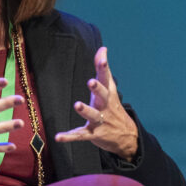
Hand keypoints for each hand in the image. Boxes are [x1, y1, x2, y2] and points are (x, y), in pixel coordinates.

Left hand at [54, 46, 139, 160]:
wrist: (127, 136)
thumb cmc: (113, 107)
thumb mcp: (109, 88)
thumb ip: (103, 69)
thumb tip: (103, 48)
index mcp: (109, 94)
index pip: (107, 79)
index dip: (104, 68)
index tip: (102, 58)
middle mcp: (106, 106)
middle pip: (103, 96)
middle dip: (98, 89)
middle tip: (91, 81)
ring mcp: (100, 121)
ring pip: (93, 115)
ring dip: (85, 110)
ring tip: (77, 104)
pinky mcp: (93, 134)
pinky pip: (80, 135)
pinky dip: (69, 136)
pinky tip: (58, 136)